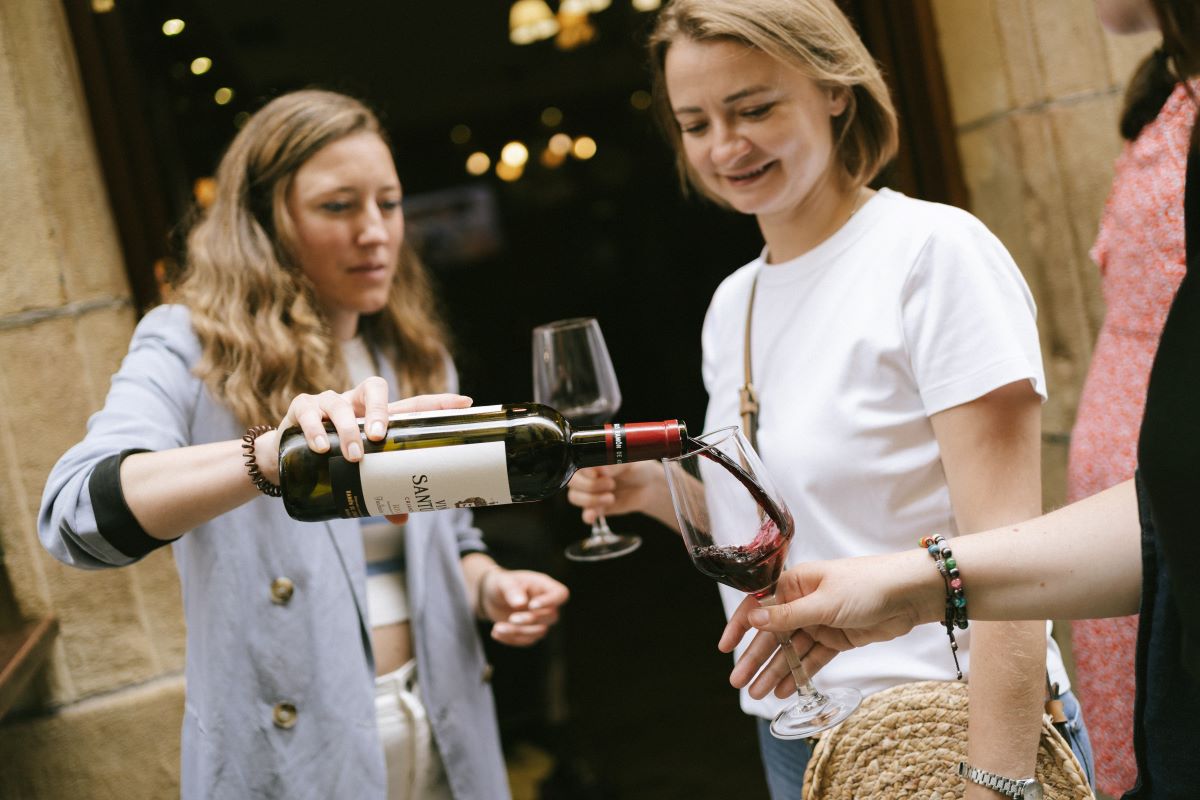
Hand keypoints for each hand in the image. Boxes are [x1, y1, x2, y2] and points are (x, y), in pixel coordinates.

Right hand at [258, 381, 470, 521]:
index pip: (411, 404)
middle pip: (374, 388)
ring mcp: (327, 402)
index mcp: (375, 415)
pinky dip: (315, 430)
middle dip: (379, 410)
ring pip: (340, 403)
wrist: (284, 457)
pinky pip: (309, 412)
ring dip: (347, 429)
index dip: (438, 401)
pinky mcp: (301, 408)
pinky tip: (321, 448)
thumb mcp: (356, 473)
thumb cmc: (332, 459)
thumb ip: (378, 490)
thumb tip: (401, 519)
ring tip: (353, 454)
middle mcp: (354, 402)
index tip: (464, 403)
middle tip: (379, 436)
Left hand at [480, 569, 569, 646]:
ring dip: (519, 632)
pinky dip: (511, 639)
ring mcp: (540, 620)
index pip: (560, 594)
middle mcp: (547, 604)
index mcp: (544, 586)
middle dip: (531, 619)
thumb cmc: (500, 583)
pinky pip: (527, 640)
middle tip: (511, 618)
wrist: (490, 596)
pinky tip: (495, 633)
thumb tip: (521, 603)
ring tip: (497, 627)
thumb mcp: (503, 582)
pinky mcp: (530, 632)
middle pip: (551, 616)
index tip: (531, 605)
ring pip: (540, 631)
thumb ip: (512, 590)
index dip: (550, 601)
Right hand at [566, 461, 663, 523]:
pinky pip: (584, 513)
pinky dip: (588, 515)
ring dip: (592, 499)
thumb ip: (614, 464)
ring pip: (575, 497)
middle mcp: (585, 475)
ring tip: (611, 497)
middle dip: (590, 485)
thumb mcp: (628, 461)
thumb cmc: (636, 468)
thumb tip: (601, 470)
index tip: (597, 474)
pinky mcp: (595, 507)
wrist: (648, 486)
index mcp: (590, 460)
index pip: (576, 463)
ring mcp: (588, 492)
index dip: (584, 471)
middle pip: (572, 482)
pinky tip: (593, 516)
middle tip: (611, 484)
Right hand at [719, 550, 937, 698]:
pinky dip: (799, 674)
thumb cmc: (867, 585)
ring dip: (776, 671)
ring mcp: (820, 622)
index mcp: (796, 583)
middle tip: (738, 682)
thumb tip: (753, 619)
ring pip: (791, 651)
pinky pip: (813, 659)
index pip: (759, 605)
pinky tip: (785, 691)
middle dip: (755, 658)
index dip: (740, 626)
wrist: (910, 595)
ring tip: (758, 694)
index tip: (724, 647)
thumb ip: (788, 615)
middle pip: (773, 634)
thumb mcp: (824, 602)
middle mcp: (804, 602)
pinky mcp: (837, 639)